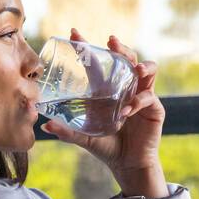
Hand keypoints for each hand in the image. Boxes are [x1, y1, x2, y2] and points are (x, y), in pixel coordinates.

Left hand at [41, 28, 166, 191]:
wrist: (127, 165)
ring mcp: (141, 95)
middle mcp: (126, 87)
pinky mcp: (154, 109)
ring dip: (141, 65)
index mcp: (107, 88)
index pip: (98, 61)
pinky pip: (148, 97)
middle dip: (121, 47)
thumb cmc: (106, 147)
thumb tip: (45, 125)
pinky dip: (138, 101)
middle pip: (127, 57)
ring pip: (147, 69)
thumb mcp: (84, 137)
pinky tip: (127, 111)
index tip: (74, 33)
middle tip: (111, 41)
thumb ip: (67, 131)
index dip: (87, 46)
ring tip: (134, 67)